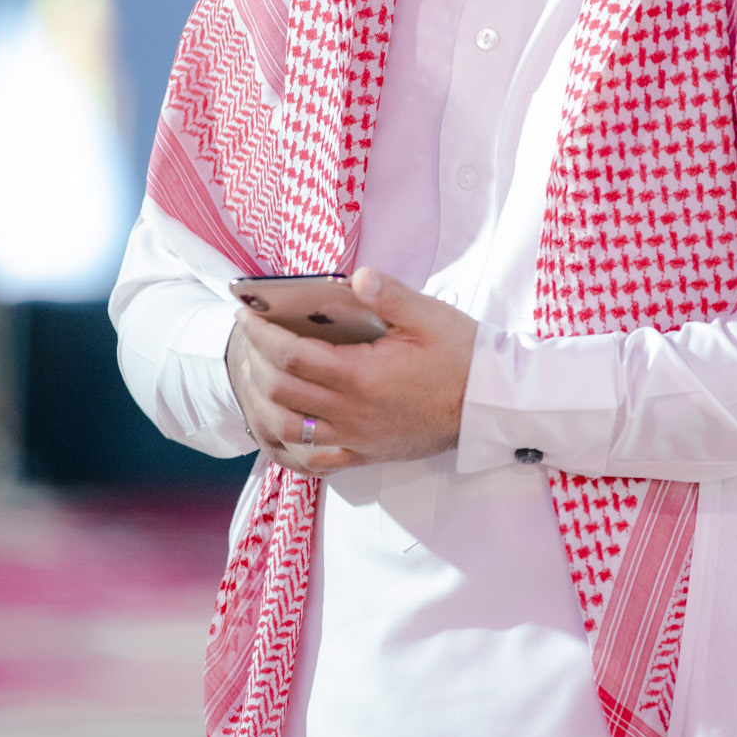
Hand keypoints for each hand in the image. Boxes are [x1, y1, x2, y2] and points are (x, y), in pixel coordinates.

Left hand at [225, 268, 477, 476]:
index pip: (291, 355)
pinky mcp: (367, 454)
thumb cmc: (463, 356)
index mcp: (362, 375)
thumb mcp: (429, 316)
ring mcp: (357, 438)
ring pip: (290, 428)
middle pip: (281, 390)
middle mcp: (352, 412)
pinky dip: (290, 445)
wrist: (490, 405)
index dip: (261, 334)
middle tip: (248, 339)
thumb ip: (389, 295)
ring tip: (259, 376)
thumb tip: (356, 277)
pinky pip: (315, 460)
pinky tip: (282, 427)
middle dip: (255, 362)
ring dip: (265, 402)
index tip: (246, 315)